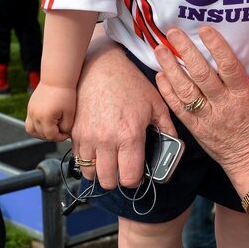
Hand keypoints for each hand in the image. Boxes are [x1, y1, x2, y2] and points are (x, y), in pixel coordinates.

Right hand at [26, 83, 75, 141]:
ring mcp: (30, 111)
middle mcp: (35, 116)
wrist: (57, 78)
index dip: (61, 137)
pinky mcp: (30, 107)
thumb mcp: (70, 113)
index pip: (51, 136)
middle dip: (52, 136)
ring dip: (41, 134)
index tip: (67, 134)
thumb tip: (63, 133)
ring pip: (31, 131)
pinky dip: (36, 127)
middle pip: (41, 135)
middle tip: (61, 131)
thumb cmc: (66, 94)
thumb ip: (66, 127)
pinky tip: (46, 124)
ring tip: (52, 130)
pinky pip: (29, 123)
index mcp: (45, 118)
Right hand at [72, 29, 177, 188]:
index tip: (138, 174)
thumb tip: (174, 145)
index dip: (136, 180)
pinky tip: (98, 148)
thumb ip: (167, 128)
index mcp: (129, 136)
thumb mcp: (156, 103)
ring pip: (90, 173)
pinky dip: (88, 159)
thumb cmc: (130, 82)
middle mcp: (106, 140)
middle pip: (108, 181)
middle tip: (123, 168)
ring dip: (100, 171)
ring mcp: (87, 137)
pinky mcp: (74, 132)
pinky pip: (78, 158)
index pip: (130, 178)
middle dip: (118, 179)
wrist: (101, 66)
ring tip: (110, 160)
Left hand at [154, 27, 248, 194]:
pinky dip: (167, 91)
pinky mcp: (195, 128)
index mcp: (243, 95)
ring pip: (185, 90)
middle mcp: (223, 105)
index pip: (228, 66)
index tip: (204, 29)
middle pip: (202, 75)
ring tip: (160, 50)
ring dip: (170, 68)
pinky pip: (178, 108)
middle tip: (173, 32)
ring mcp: (207, 117)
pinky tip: (159, 75)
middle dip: (186, 51)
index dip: (216, 47)